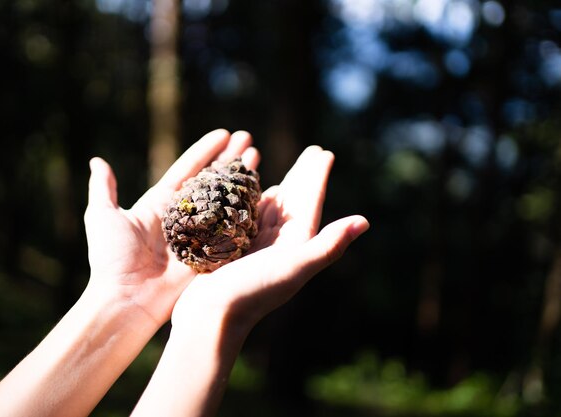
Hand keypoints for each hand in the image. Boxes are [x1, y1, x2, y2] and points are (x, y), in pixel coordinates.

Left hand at [84, 129, 259, 326]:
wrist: (126, 298)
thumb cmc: (111, 259)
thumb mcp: (103, 216)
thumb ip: (104, 189)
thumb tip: (98, 162)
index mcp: (162, 204)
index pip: (188, 169)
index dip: (206, 151)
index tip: (223, 134)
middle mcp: (184, 216)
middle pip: (212, 181)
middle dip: (230, 159)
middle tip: (248, 138)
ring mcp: (201, 234)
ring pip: (226, 200)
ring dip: (242, 178)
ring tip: (257, 158)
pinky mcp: (212, 253)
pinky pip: (233, 229)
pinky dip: (247, 211)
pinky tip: (263, 193)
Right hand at [171, 145, 369, 333]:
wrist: (211, 318)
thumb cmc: (252, 292)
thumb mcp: (292, 267)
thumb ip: (327, 245)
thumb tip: (364, 222)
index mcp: (296, 245)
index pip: (311, 203)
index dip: (318, 177)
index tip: (325, 153)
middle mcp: (280, 245)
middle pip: (296, 203)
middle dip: (305, 177)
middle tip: (314, 152)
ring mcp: (258, 247)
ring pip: (275, 209)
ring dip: (285, 189)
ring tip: (292, 172)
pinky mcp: (235, 250)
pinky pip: (250, 218)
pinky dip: (257, 203)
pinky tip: (258, 197)